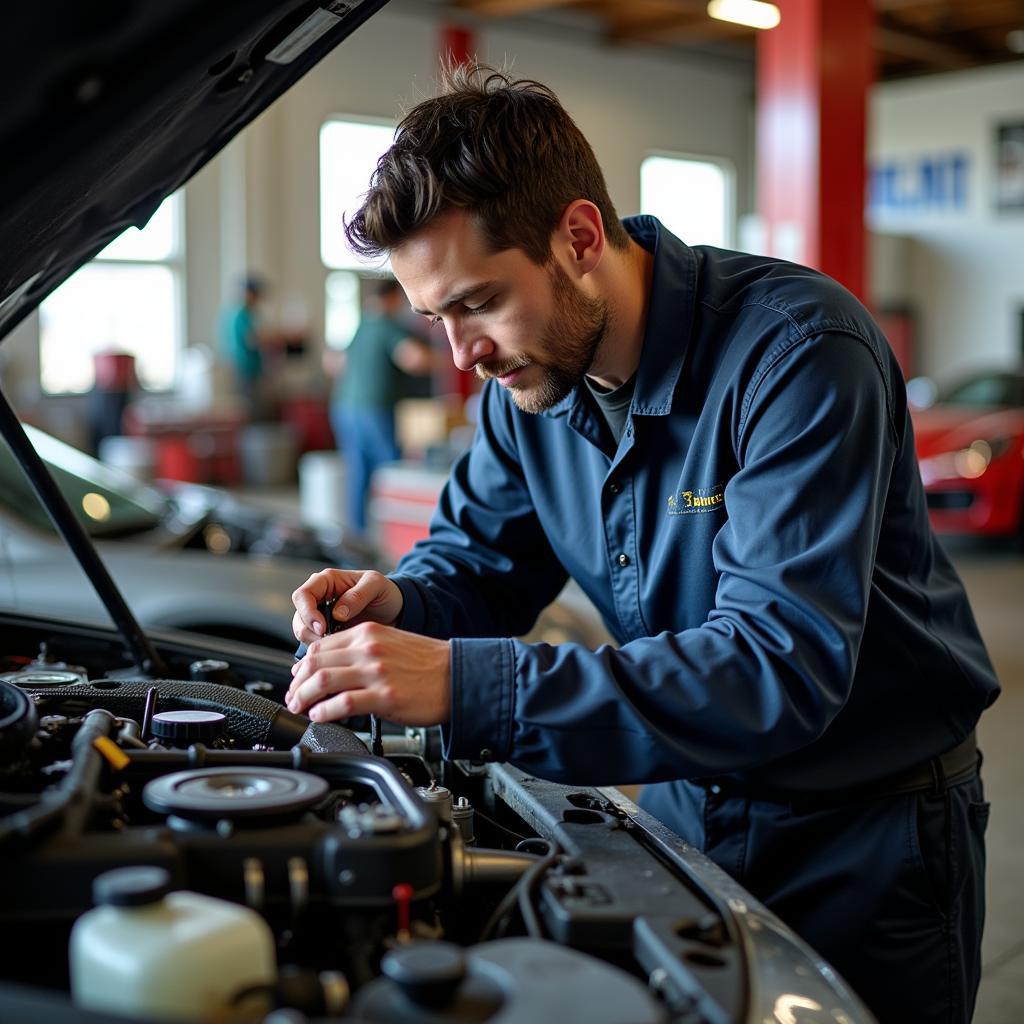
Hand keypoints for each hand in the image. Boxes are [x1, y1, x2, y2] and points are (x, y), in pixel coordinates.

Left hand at [286, 622, 450, 726]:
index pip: (319, 647)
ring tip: (301, 709)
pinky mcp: (384, 696)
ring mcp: (376, 672)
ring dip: (304, 698)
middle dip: (296, 684)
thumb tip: (331, 670)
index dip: (301, 666)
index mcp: (368, 633)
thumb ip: (360, 651)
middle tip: (293, 698)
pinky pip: (342, 704)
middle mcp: (369, 649)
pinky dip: (323, 712)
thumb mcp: (391, 644)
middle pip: (314, 664)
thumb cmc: (427, 665)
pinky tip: (320, 717)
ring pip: (322, 682)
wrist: (459, 676)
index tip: (296, 680)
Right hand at [291, 568, 403, 643]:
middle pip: (299, 617)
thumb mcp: (376, 585)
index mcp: (326, 581)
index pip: (302, 595)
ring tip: (338, 647)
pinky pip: (314, 644)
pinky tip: (336, 654)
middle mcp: (318, 598)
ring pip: (303, 633)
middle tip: (330, 642)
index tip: (322, 628)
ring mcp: (320, 616)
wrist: (393, 608)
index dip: (307, 613)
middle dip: (310, 633)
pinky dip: (322, 651)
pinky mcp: (326, 633)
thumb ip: (358, 595)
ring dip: (316, 644)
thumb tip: (337, 614)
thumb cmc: (384, 591)